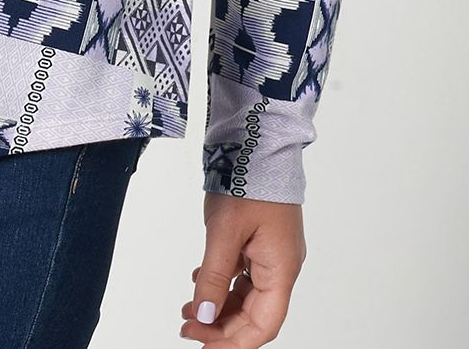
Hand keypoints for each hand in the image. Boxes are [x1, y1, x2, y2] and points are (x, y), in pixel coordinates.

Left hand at [180, 192, 306, 344]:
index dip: (234, 343)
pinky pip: (243, 275)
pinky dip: (221, 285)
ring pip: (247, 297)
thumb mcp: (224, 232)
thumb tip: (204, 316)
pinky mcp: (260, 241)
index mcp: (281, 268)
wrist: (258, 140)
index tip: (205, 348)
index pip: (263, 325)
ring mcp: (271, 253)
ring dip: (218, 307)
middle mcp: (281, 266)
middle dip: (221, 327)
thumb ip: (214, 278)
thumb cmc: (249, 179)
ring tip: (188, 312)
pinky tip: (199, 283)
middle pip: (254, 315)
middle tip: (188, 329)